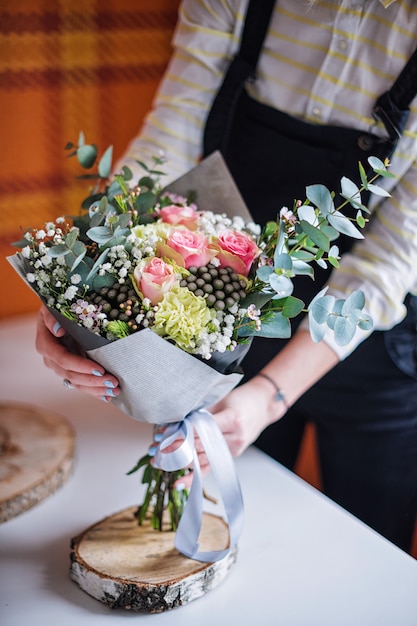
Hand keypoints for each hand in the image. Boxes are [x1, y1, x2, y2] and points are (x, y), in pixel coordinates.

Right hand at [36, 306, 118, 400]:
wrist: (58, 313)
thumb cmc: (58, 308)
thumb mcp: (52, 308)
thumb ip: (52, 318)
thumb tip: (58, 330)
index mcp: (46, 344)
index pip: (63, 359)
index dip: (80, 366)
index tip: (99, 369)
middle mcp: (51, 359)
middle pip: (71, 374)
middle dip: (93, 380)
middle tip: (113, 381)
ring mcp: (60, 367)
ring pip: (77, 383)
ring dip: (96, 388)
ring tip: (115, 390)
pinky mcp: (70, 371)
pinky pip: (81, 384)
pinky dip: (95, 391)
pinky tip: (108, 396)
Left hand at [170, 376, 286, 488]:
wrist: (264, 405)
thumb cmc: (242, 398)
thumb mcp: (222, 398)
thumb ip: (202, 410)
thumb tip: (175, 418)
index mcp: (232, 419)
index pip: (202, 429)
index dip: (181, 433)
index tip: (162, 435)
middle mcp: (234, 437)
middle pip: (200, 446)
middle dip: (176, 449)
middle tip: (155, 450)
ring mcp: (234, 449)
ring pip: (204, 459)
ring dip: (180, 462)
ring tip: (159, 462)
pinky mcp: (231, 455)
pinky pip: (211, 465)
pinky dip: (195, 475)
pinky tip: (180, 482)